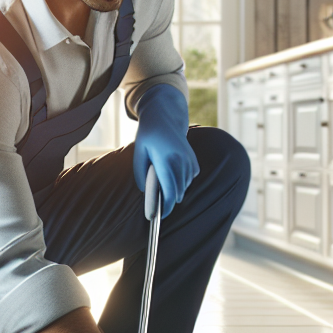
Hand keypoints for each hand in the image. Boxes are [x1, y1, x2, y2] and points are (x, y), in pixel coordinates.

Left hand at [132, 84, 199, 218]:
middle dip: (168, 200)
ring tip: (162, 182)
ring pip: (184, 186)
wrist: (165, 116)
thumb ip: (141, 174)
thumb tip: (147, 192)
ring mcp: (190, 160)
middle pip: (178, 192)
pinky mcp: (194, 160)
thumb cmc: (148, 135)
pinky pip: (189, 179)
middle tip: (157, 203)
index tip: (159, 216)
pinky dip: (181, 180)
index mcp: (166, 160)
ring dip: (175, 189)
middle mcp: (181, 161)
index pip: (170, 191)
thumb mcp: (138, 153)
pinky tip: (172, 172)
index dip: (166, 207)